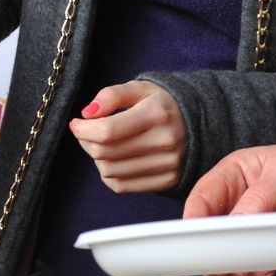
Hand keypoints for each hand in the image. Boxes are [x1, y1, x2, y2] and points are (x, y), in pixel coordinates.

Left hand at [69, 80, 185, 193]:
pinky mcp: (166, 180)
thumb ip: (111, 95)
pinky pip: (121, 186)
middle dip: (86, 141)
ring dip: (96, 158)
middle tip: (86, 132)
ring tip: (101, 144)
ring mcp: (167, 164)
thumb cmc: (161, 104)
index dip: (83, 129)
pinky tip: (113, 159)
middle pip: (105, 152)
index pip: (107, 131)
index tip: (77, 123)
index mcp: (157, 113)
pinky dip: (108, 174)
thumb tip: (87, 113)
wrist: (198, 123)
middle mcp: (165, 141)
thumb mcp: (140, 89)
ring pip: (109, 171)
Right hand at [185, 143, 275, 275]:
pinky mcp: (266, 246)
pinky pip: (248, 267)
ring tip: (256, 270)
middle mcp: (236, 202)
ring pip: (225, 255)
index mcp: (232, 175)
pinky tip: (267, 273)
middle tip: (231, 268)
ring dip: (235, 269)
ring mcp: (250, 227)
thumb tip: (235, 225)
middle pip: (208, 234)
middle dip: (216, 254)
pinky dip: (253, 275)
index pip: (201, 201)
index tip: (200, 246)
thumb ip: (259, 199)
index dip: (195, 224)